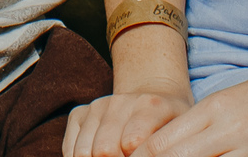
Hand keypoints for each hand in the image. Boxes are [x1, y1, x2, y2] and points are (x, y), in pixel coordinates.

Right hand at [63, 83, 193, 156]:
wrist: (152, 95)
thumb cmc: (168, 125)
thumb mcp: (178, 135)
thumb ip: (164, 149)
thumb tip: (138, 153)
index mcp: (151, 105)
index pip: (132, 142)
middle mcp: (120, 101)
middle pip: (104, 151)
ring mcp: (97, 106)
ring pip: (83, 152)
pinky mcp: (79, 113)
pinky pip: (69, 149)